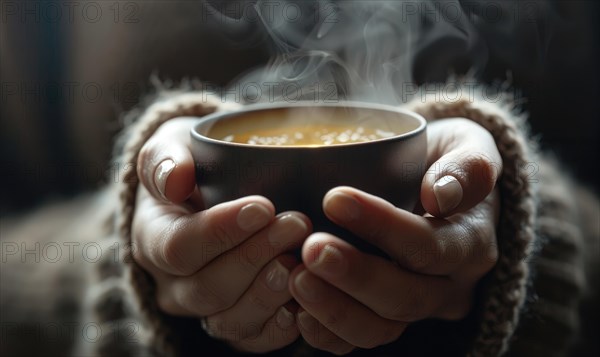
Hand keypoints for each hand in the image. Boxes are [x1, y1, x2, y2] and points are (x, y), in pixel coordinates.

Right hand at [131, 118, 309, 352]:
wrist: (206, 195)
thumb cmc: (193, 168)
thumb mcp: (171, 148)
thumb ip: (165, 160)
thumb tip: (176, 179)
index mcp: (153, 239)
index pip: (178, 247)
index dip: (220, 232)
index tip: (262, 206)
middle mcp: (173, 283)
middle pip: (208, 288)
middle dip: (255, 257)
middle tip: (296, 224)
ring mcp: (204, 308)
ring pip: (230, 320)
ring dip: (270, 293)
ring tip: (301, 261)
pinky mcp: (237, 323)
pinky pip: (253, 340)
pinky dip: (280, 327)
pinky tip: (306, 299)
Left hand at [289, 118, 501, 353]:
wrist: (437, 190)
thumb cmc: (444, 161)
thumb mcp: (469, 145)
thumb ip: (467, 166)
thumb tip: (442, 196)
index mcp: (470, 243)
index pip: (430, 246)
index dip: (384, 228)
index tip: (334, 199)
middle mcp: (448, 285)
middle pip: (405, 298)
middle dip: (355, 276)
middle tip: (310, 248)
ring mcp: (416, 307)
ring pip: (381, 329)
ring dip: (334, 309)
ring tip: (295, 278)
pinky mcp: (386, 317)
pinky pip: (359, 339)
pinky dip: (326, 332)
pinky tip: (296, 309)